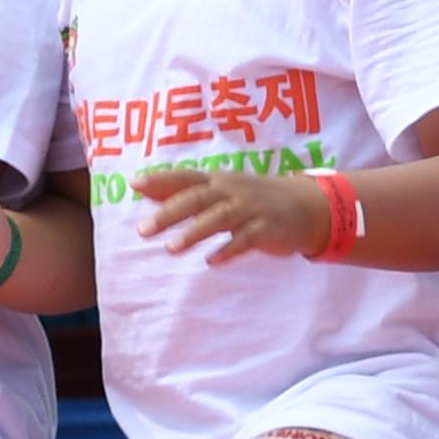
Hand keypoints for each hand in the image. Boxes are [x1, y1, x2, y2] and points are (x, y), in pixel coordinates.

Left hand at [135, 166, 328, 264]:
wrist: (304, 206)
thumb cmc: (251, 199)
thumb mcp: (218, 190)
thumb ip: (181, 191)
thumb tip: (140, 187)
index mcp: (217, 180)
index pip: (185, 177)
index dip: (160, 179)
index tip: (135, 184)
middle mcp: (231, 190)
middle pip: (197, 198)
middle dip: (169, 213)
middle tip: (143, 230)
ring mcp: (250, 208)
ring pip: (219, 218)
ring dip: (194, 232)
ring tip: (170, 249)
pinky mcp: (266, 228)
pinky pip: (245, 239)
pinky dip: (229, 249)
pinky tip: (212, 261)